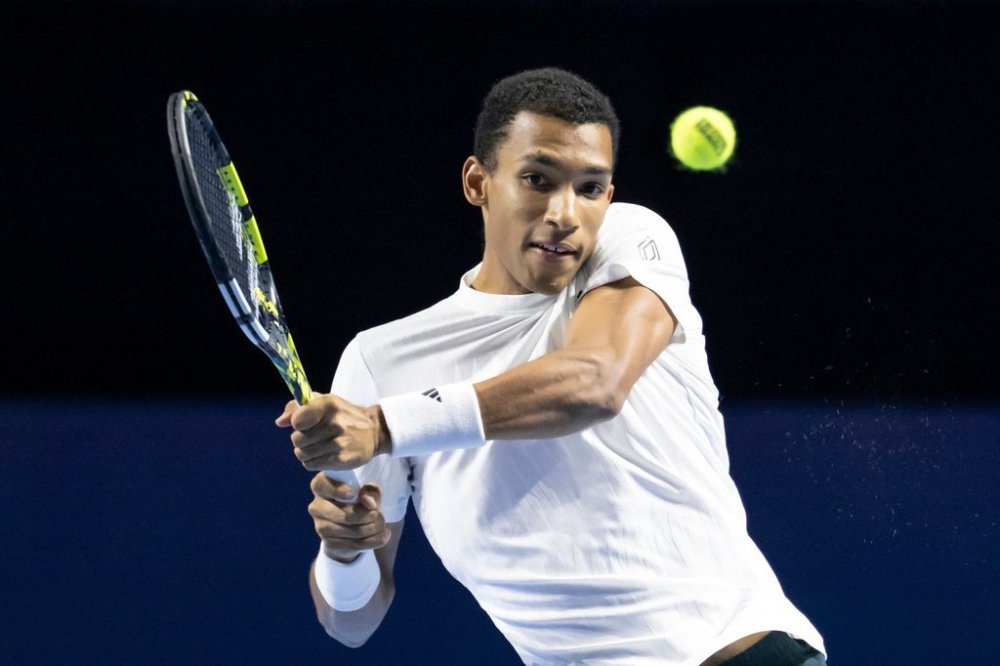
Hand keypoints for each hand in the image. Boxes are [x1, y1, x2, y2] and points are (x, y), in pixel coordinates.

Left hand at [275, 393, 389, 470]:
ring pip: (302, 454)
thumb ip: (298, 407)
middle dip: (301, 439)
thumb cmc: (344, 415)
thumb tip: (280, 422)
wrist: (374, 431)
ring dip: (305, 452)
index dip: (296, 423)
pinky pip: (311, 465)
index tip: (303, 423)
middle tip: (312, 437)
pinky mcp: (341, 459)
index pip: (298, 419)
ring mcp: (339, 443)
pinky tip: (322, 455)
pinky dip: (312, 461)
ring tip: (317, 447)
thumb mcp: (325, 403)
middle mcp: (335, 424)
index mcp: (329, 405)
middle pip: (297, 439)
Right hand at [308, 473, 390, 561]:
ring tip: (382, 525)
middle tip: (378, 514)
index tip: (353, 494)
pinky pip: (356, 544)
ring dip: (374, 528)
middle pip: (346, 514)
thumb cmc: (359, 501)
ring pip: (354, 531)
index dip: (338, 490)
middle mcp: (317, 507)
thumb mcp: (368, 491)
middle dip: (369, 516)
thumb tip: (368, 502)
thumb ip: (370, 491)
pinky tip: (383, 536)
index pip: (321, 485)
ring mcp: (321, 527)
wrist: (352, 527)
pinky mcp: (329, 544)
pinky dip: (374, 540)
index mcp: (321, 486)